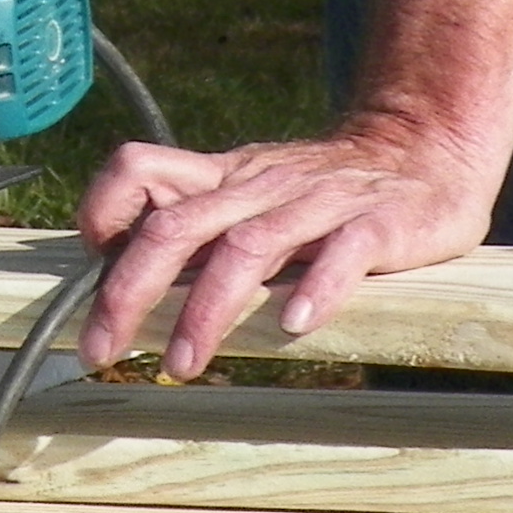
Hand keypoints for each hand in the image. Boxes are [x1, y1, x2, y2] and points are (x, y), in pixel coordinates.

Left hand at [71, 124, 506, 372]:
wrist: (427, 147)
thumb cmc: (325, 188)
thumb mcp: (250, 192)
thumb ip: (197, 222)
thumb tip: (119, 272)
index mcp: (223, 178)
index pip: (141, 167)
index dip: (103, 207)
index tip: (85, 262)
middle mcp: (260, 185)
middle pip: (177, 225)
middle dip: (129, 289)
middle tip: (100, 350)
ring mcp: (319, 202)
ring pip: (248, 246)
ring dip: (207, 309)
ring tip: (182, 365)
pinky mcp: (380, 223)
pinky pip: (343, 252)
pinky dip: (318, 287)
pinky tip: (298, 325)